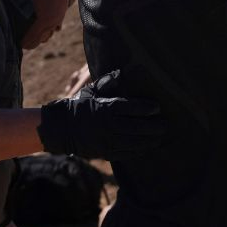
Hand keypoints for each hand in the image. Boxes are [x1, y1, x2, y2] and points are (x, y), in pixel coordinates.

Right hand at [38, 70, 165, 159]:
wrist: (61, 128)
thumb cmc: (78, 106)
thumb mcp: (91, 91)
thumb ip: (107, 83)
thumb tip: (121, 73)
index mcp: (105, 108)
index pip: (130, 108)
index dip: (146, 108)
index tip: (157, 107)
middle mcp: (107, 126)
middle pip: (136, 127)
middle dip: (153, 126)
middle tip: (165, 124)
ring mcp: (106, 141)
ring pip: (133, 142)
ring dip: (149, 140)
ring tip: (160, 137)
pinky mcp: (105, 152)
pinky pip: (126, 153)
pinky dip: (138, 151)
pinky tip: (147, 147)